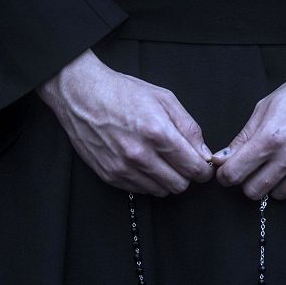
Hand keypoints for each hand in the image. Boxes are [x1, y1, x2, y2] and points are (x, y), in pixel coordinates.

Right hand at [37, 49, 212, 195]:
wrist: (80, 94)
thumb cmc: (123, 93)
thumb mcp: (165, 99)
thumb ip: (189, 128)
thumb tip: (205, 153)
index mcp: (158, 133)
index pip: (194, 168)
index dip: (204, 169)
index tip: (202, 165)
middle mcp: (140, 154)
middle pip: (180, 185)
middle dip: (186, 175)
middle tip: (182, 162)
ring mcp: (123, 167)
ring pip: (162, 191)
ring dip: (167, 179)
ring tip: (161, 160)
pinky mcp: (110, 175)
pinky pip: (142, 190)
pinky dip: (149, 181)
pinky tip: (145, 163)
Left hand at [212, 45, 285, 199]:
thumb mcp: (266, 107)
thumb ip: (243, 137)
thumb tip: (222, 159)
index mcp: (271, 138)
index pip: (234, 173)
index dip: (225, 175)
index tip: (226, 172)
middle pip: (253, 191)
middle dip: (246, 181)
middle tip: (251, 168)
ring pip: (276, 194)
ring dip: (272, 182)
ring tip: (278, 162)